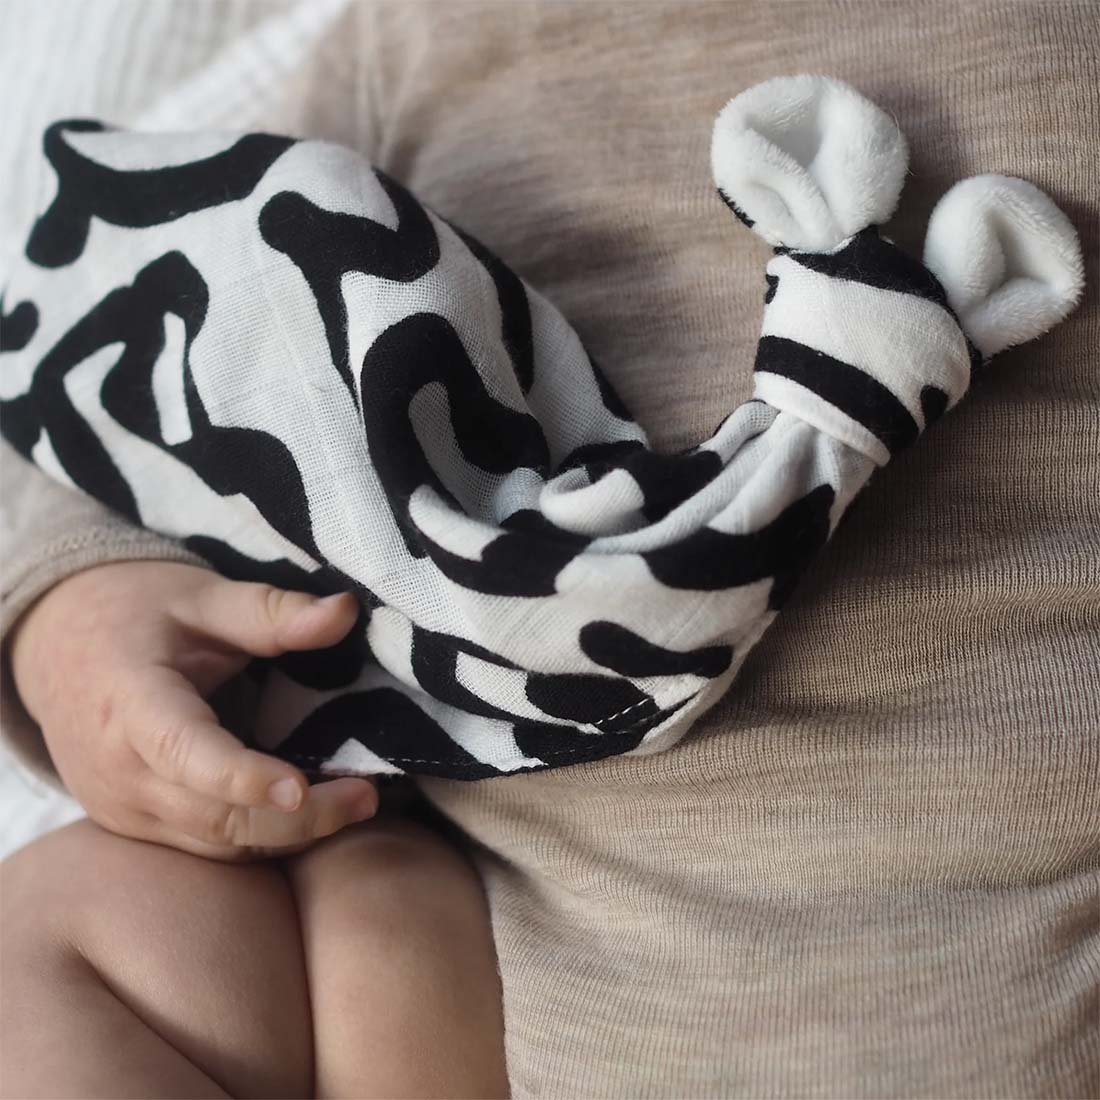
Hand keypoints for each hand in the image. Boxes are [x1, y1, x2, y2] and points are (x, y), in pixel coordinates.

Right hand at [10, 561, 377, 859]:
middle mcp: (120, 771)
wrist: (59, 646)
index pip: (185, 752)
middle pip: (212, 817)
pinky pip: (205, 849)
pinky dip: (261, 838)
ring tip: (357, 804)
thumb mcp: (203, 598)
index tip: (301, 788)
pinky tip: (313, 815)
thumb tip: (345, 611)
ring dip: (288, 835)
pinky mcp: (138, 826)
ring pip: (214, 846)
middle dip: (295, 819)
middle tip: (368, 796)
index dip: (242, 777)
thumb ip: (271, 612)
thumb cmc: (137, 614)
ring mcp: (124, 809)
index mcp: (130, 704)